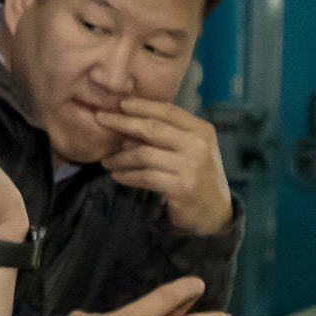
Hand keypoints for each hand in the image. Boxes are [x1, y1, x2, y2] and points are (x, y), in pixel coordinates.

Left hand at [92, 97, 234, 233]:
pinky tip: (117, 175)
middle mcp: (198, 145)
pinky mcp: (181, 187)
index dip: (142, 105)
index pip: (168, 110)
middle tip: (100, 119)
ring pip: (144, 154)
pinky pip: (145, 176)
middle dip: (123, 122)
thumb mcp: (188, 149)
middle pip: (152, 128)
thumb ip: (166, 134)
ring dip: (120, 157)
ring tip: (106, 161)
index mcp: (201, 130)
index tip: (120, 103)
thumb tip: (126, 123)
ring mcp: (190, 166)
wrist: (214, 211)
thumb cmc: (197, 175)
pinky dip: (127, 175)